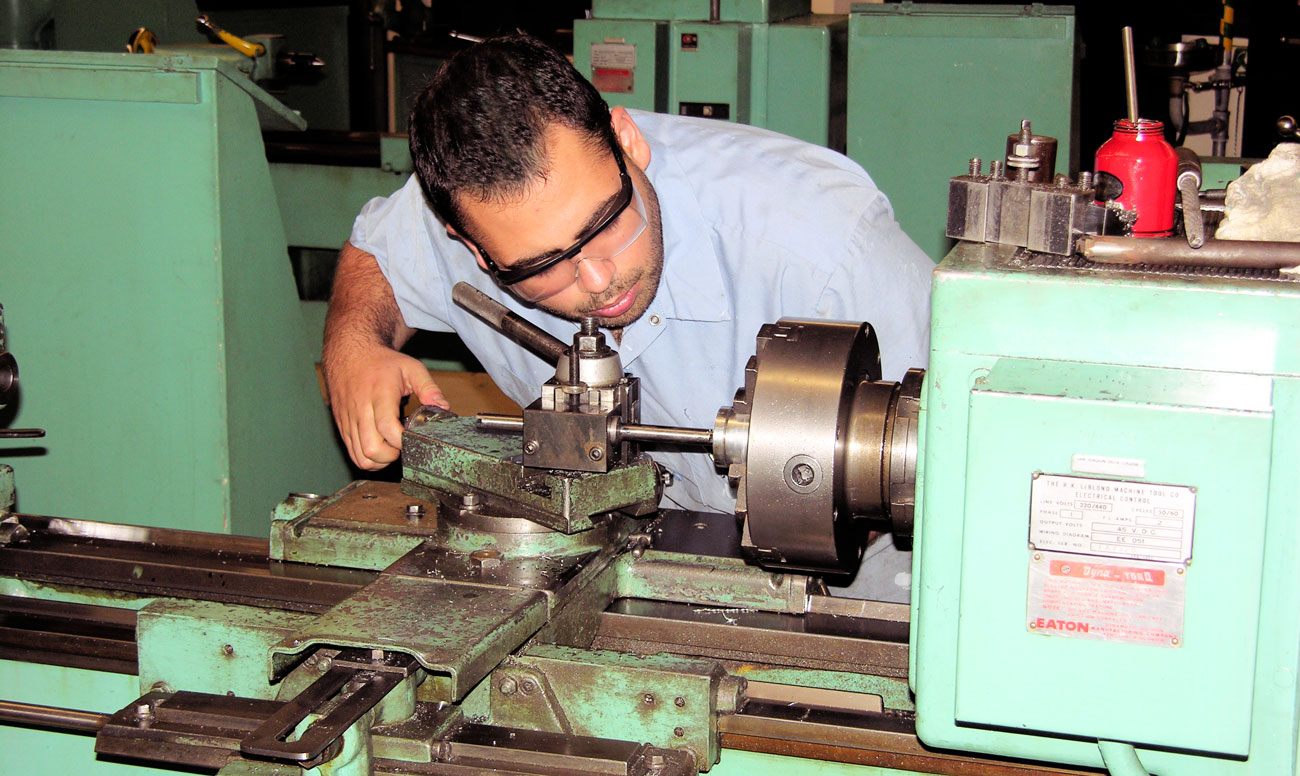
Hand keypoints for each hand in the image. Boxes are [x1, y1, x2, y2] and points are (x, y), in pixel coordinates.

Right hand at [324, 344, 448, 469]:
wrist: (350, 354)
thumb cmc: (383, 363)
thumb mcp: (411, 368)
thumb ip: (429, 388)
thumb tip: (443, 408)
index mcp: (380, 395)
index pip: (387, 428)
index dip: (402, 441)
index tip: (413, 439)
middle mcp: (361, 409)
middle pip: (372, 449)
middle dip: (391, 456)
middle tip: (402, 446)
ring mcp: (348, 420)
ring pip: (360, 457)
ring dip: (379, 461)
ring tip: (391, 449)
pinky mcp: (342, 426)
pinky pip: (352, 453)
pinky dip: (367, 458)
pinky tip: (380, 447)